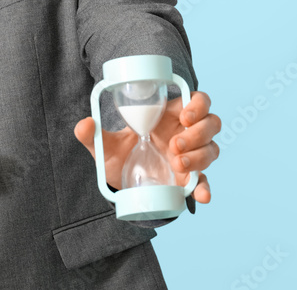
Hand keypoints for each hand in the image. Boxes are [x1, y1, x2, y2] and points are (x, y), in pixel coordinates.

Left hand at [74, 90, 220, 203]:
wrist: (122, 186)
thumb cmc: (120, 156)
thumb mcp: (106, 147)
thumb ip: (93, 135)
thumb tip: (84, 125)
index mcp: (170, 116)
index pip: (197, 101)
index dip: (198, 105)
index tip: (184, 116)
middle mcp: (185, 133)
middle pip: (211, 123)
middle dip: (198, 133)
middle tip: (174, 145)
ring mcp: (191, 156)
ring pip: (212, 148)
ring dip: (200, 156)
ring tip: (177, 164)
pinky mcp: (190, 179)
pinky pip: (206, 181)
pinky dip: (206, 188)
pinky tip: (201, 196)